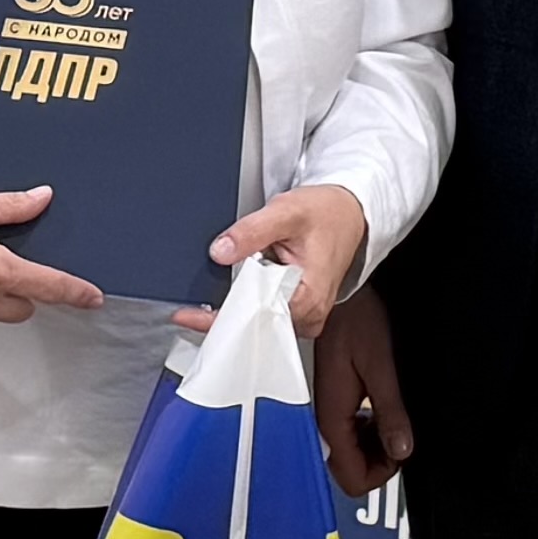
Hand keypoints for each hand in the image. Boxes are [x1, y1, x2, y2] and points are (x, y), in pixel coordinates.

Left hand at [182, 180, 370, 334]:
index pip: (256, 318)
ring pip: (259, 323)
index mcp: (309, 298)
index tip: (188, 315)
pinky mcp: (300, 311)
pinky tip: (236, 293)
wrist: (349, 213)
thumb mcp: (286, 212)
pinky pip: (266, 316)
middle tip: (192, 308)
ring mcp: (305, 316)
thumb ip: (251, 231)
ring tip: (216, 295)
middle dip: (224, 315)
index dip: (221, 316)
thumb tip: (220, 251)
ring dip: (235, 310)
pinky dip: (247, 305)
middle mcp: (309, 315)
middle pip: (256, 326)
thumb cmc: (326, 213)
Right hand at [308, 280, 416, 497]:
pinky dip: (369, 429)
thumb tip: (402, 449)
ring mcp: (328, 408)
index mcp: (333, 416)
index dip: (381, 474)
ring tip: (393, 422)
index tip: (402, 455)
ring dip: (374, 445)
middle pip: (348, 468)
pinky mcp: (334, 396)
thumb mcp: (381, 367)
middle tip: (401, 439)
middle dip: (379, 461)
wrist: (341, 293)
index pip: (351, 476)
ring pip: (349, 451)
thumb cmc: (355, 320)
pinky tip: (380, 410)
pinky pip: (349, 430)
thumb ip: (390, 412)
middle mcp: (325, 417)